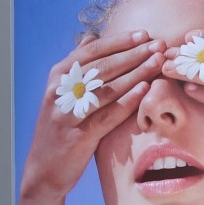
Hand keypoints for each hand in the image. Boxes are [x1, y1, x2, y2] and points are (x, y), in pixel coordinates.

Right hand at [16, 31, 165, 204]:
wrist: (44, 170)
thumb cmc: (61, 129)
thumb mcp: (63, 94)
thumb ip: (78, 67)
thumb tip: (90, 37)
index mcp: (59, 76)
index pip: (92, 50)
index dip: (120, 41)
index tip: (144, 34)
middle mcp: (60, 91)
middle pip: (103, 66)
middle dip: (134, 53)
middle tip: (159, 45)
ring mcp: (68, 113)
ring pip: (107, 88)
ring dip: (136, 72)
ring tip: (158, 62)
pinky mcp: (77, 136)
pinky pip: (107, 114)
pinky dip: (127, 100)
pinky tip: (145, 90)